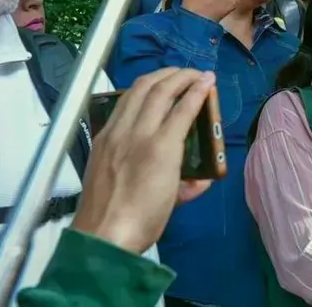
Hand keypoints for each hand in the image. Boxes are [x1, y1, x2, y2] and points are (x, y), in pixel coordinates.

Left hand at [71, 69, 215, 253]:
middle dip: (179, 75)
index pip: (183, 107)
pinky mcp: (100, 139)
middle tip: (195, 74)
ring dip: (157, 77)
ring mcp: (114, 134)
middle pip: (158, 90)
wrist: (102, 236)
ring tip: (172, 75)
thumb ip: (191, 184)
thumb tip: (200, 178)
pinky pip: (121, 105)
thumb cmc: (143, 221)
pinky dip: (137, 92)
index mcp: (160, 148)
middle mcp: (136, 134)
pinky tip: (145, 94)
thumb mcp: (174, 201)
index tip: (210, 79)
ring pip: (135, 91)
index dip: (199, 89)